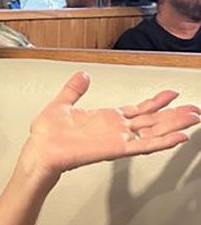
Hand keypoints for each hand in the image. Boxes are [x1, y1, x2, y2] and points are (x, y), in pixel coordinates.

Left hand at [25, 72, 199, 175]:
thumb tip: (82, 74)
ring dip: (174, 126)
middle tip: (194, 109)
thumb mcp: (61, 104)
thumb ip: (74, 90)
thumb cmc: (47, 134)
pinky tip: (179, 137)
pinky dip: (162, 142)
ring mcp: (117, 139)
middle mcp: (114, 129)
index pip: (137, 109)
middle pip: (152, 121)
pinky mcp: (115, 149)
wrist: (39, 149)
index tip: (171, 94)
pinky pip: (143, 146)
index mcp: (105, 118)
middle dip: (174, 115)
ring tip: (193, 119)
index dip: (155, 102)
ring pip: (153, 132)